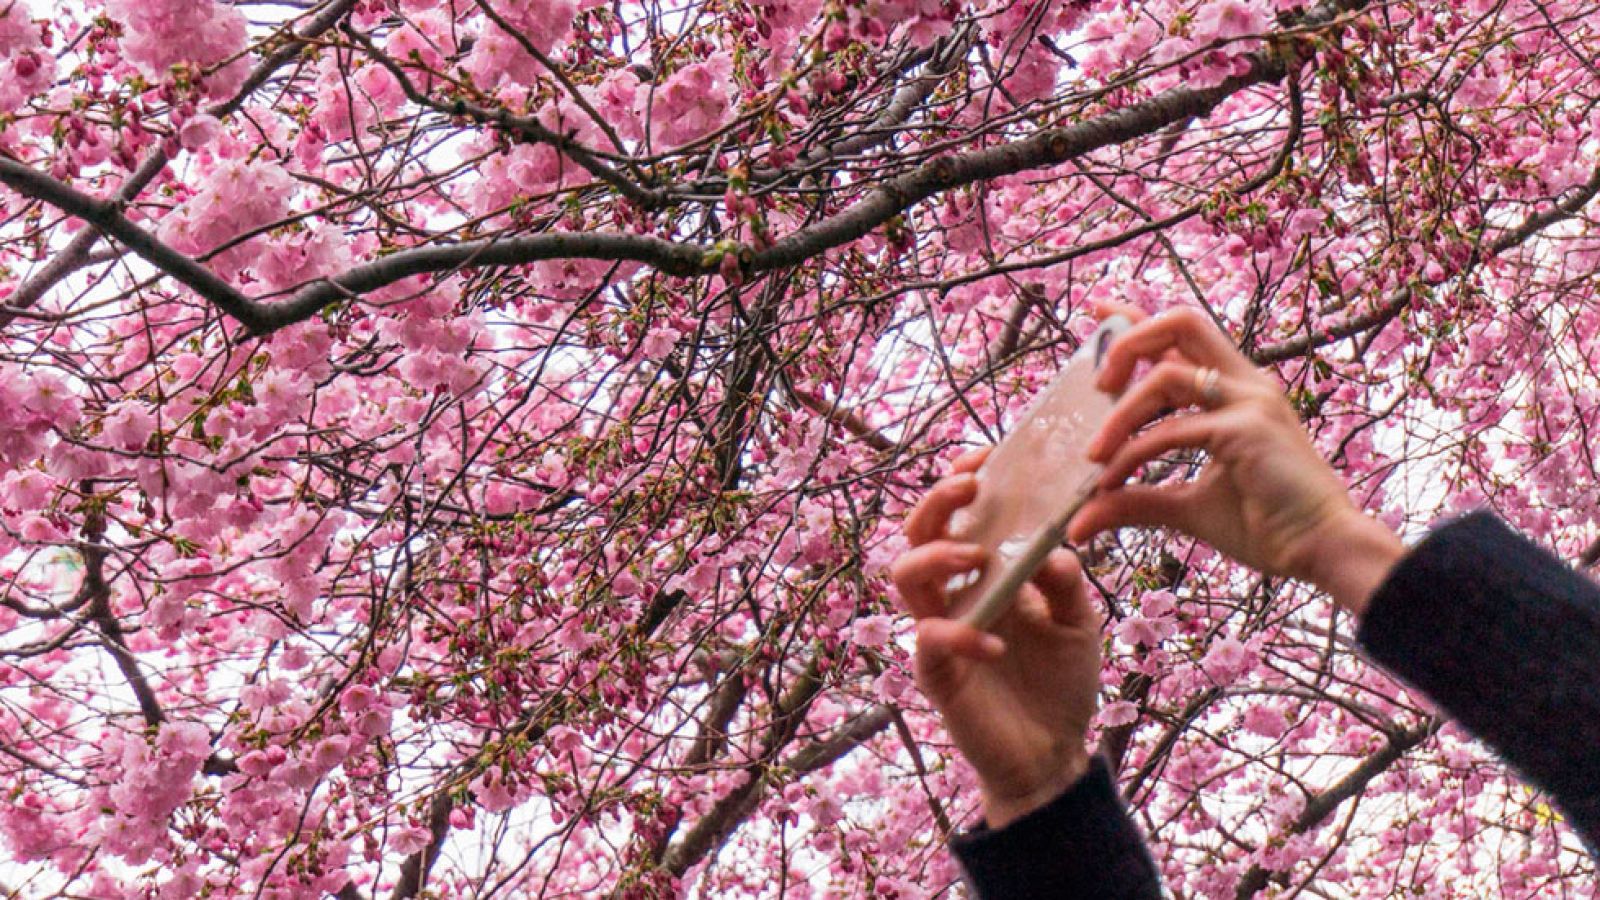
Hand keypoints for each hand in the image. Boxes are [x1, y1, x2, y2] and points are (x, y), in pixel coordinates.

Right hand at [893, 449, 1101, 827]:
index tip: (984, 457)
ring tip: (975, 557)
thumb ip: (1065, 581)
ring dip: (935, 557)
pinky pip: (928, 640)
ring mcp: (939, 631)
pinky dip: (959, 633)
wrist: (1054, 754)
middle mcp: (954, 594)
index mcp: (984, 572)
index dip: (959, 480)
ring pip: (904, 576)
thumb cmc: (1061, 682)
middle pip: (917, 532)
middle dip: (936, 502)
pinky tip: (996, 642)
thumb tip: (1051, 546)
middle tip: (969, 489)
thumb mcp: (1080, 622)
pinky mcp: (937, 673)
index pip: (956, 515)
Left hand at [1068, 305, 1403, 616]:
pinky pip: (1172, 430)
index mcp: (1237, 390)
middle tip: (1097, 387)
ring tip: (1093, 455)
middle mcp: (1246, 383)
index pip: (1184, 333)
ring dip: (1120, 414)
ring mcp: (1251, 401)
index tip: (1099, 311)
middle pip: (1181, 321)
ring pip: (1167, 374)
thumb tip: (1081, 519)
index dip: (1138, 317)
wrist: (1322, 552)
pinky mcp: (1247, 429)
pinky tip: (1112, 484)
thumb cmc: (1267, 525)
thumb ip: (1136, 500)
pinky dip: (1133, 454)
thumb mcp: (1186, 507)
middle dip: (1128, 342)